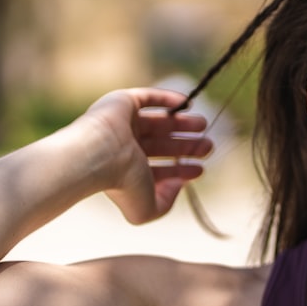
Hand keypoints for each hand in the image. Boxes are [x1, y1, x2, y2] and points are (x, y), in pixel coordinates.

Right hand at [79, 88, 212, 224]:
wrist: (98, 155)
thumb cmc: (122, 183)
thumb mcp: (147, 209)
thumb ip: (166, 203)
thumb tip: (179, 184)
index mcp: (126, 171)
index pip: (158, 170)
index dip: (180, 170)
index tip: (200, 169)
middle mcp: (123, 147)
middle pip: (162, 145)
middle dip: (185, 146)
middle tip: (208, 146)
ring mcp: (122, 124)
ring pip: (158, 122)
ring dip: (181, 124)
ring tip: (203, 126)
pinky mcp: (122, 103)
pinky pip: (148, 97)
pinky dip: (168, 99)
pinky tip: (187, 102)